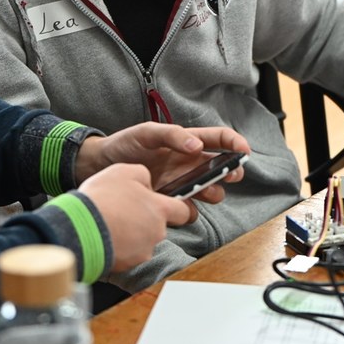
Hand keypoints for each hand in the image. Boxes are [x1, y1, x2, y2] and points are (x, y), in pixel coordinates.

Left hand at [76, 123, 250, 206]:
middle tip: (231, 174)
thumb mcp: (147, 133)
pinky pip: (189, 210)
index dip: (234, 142)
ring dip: (214, 192)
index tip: (244, 150)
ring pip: (210, 190)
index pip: (218, 139)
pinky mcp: (171, 201)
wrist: (99, 167)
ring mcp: (181, 183)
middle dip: (231, 171)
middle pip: (221, 167)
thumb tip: (197, 146)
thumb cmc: (124, 144)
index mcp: (186, 141)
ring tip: (206, 191)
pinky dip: (190, 210)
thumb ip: (172, 136)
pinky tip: (180, 206)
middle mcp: (189, 163)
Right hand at [76, 163, 195, 271]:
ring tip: (111, 222)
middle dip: (145, 219)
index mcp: (160, 210)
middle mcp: (157, 232)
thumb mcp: (124, 171)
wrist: (80, 229)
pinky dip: (119, 246)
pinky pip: (128, 254)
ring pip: (143, 240)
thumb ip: (144, 175)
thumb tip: (148, 184)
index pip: (184, 212)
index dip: (178, 208)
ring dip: (131, 233)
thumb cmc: (102, 199)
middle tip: (124, 210)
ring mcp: (143, 251)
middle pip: (159, 226)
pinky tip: (105, 235)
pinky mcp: (128, 264)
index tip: (171, 207)